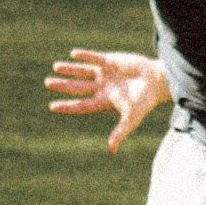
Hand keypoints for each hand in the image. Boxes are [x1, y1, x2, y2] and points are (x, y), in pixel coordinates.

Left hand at [44, 47, 170, 151]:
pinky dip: (85, 56)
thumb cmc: (145, 101)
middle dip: (63, 85)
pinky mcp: (112, 61)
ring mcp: (106, 73)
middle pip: (78, 86)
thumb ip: (120, 132)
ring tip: (56, 67)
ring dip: (70, 69)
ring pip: (83, 71)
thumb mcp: (132, 118)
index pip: (82, 105)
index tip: (52, 106)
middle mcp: (102, 87)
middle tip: (47, 82)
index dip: (67, 106)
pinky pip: (95, 57)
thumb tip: (112, 150)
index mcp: (104, 101)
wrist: (158, 81)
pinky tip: (73, 54)